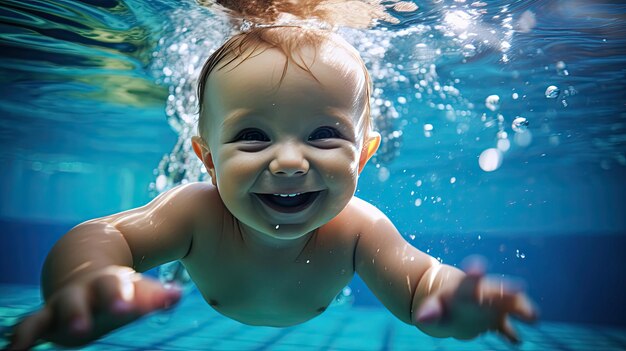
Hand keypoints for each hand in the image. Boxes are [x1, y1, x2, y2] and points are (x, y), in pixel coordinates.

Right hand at [6, 266, 181, 349]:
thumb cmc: (113, 289)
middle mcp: (94, 289)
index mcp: (116, 282)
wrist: (78, 267)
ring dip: (74, 316)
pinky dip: (24, 334)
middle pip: (105, 289)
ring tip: (78, 330)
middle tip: (124, 310)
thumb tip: (177, 295)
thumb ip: (154, 296)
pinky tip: (13, 348)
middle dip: (114, 298)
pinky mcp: (48, 316)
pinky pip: (34, 323)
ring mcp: (69, 301)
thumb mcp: (133, 292)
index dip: (147, 290)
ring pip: (68, 305)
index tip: (163, 296)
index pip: (133, 284)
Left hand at [412, 256, 537, 343]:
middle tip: (519, 288)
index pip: (470, 280)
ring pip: (511, 305)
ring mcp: (493, 307)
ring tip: (533, 317)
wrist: (450, 307)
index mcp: (465, 289)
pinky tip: (515, 341)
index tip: (478, 266)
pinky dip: (511, 335)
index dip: (474, 272)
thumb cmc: (441, 305)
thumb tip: (422, 318)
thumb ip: (429, 312)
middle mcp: (483, 294)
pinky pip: (507, 329)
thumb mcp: (432, 308)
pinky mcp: (498, 321)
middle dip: (508, 290)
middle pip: (497, 290)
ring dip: (522, 310)